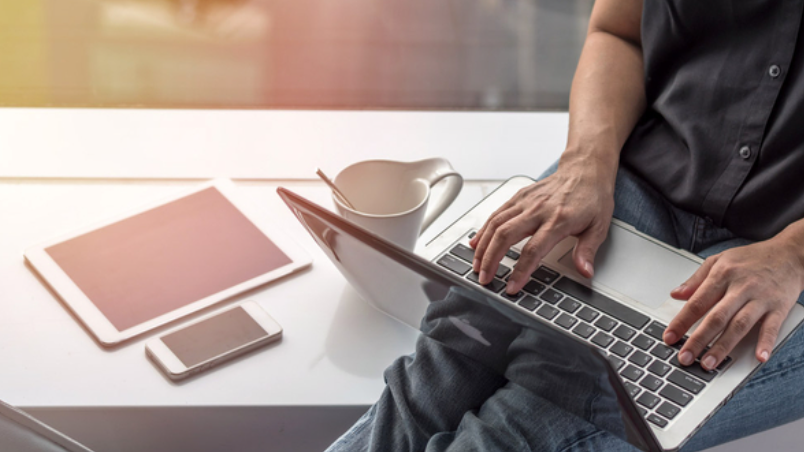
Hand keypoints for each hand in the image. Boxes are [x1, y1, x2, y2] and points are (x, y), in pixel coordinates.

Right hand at [469, 159, 615, 293]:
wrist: (585, 170)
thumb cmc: (592, 198)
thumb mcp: (599, 227)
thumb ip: (587, 251)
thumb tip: (585, 272)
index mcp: (558, 220)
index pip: (533, 250)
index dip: (520, 271)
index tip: (512, 286)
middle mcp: (538, 209)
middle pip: (505, 236)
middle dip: (491, 259)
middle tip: (484, 279)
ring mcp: (526, 201)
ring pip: (496, 224)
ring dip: (483, 247)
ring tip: (477, 265)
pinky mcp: (519, 196)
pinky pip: (496, 214)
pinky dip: (483, 230)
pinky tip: (476, 243)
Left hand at [664, 236, 803, 370]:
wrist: (790, 253)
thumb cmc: (752, 258)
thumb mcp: (720, 260)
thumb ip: (696, 279)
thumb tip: (676, 294)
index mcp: (722, 275)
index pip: (697, 302)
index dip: (681, 321)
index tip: (669, 337)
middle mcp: (740, 287)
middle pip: (716, 317)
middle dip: (698, 339)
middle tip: (685, 357)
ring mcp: (760, 298)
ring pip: (739, 325)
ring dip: (723, 346)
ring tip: (709, 363)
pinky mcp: (779, 307)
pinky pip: (771, 327)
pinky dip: (765, 342)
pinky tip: (758, 357)